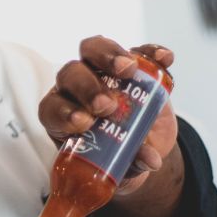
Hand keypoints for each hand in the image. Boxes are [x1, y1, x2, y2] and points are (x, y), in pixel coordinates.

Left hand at [37, 38, 179, 196]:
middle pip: (70, 74)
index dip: (64, 112)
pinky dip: (150, 52)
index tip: (85, 123)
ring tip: (130, 70)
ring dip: (109, 55)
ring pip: (92, 49)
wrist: (143, 146)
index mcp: (63, 118)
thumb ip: (133, 164)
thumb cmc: (119, 159)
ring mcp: (102, 71)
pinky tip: (163, 59)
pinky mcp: (131, 64)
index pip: (52, 108)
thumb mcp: (124, 168)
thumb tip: (151, 159)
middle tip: (108, 105)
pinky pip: (137, 50)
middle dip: (87, 87)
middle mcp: (75, 89)